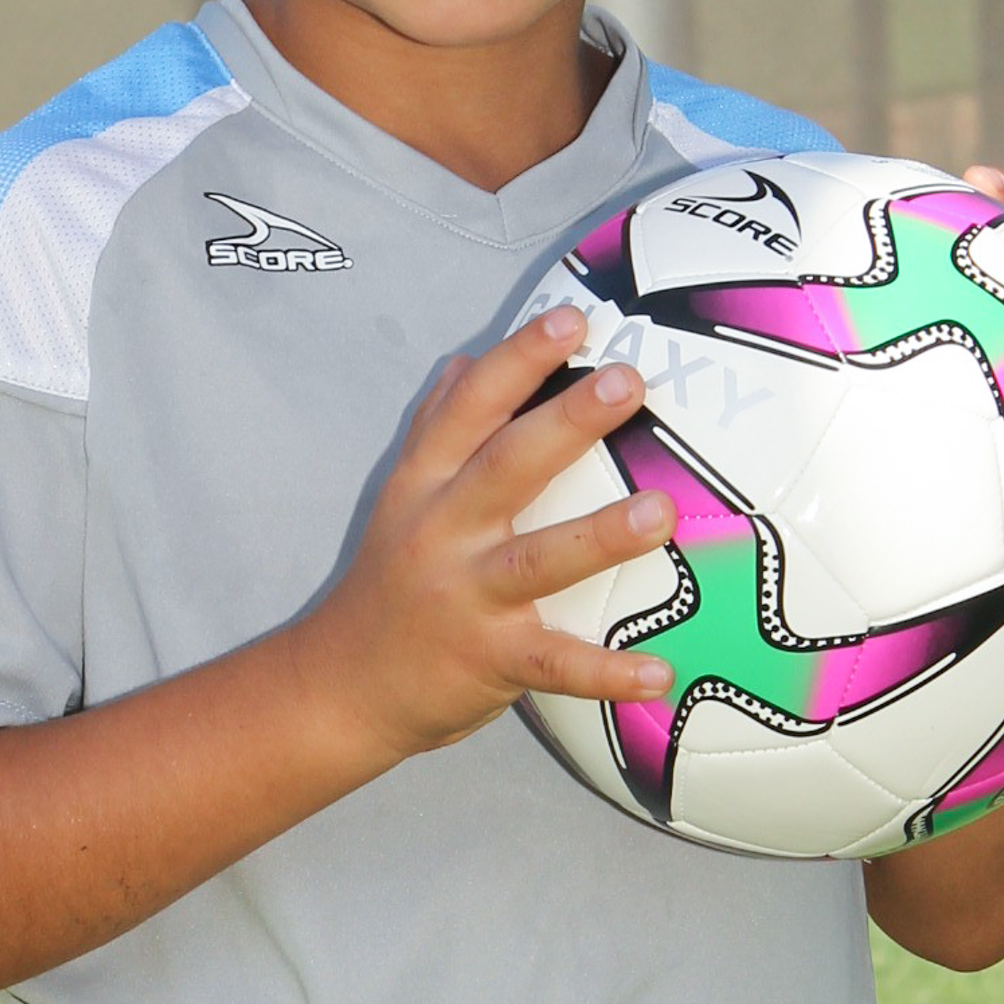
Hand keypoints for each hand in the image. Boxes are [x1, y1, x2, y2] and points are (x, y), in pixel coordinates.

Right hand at [301, 308, 679, 763]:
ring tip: (662, 512)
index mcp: (425, 483)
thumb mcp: (400, 496)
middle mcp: (443, 531)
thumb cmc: (389, 580)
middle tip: (627, 382)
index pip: (470, 406)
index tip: (571, 318)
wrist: (342, 685)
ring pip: (539, 561)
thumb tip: (467, 360)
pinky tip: (660, 672)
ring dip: (600, 536)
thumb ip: (435, 429)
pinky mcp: (488, 660)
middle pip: (506, 466)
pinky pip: (554, 665)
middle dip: (567, 422)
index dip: (519, 359)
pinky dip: (606, 673)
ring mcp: (466, 597)